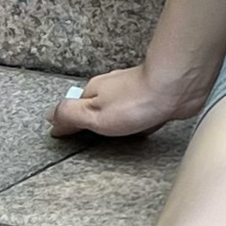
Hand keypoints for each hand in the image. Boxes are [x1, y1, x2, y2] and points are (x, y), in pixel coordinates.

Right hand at [48, 62, 202, 139]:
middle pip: (97, 108)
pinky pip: (142, 113)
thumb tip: (50, 117)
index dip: (71, 125)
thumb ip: (70, 116)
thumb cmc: (136, 101)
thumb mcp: (93, 114)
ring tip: (118, 137)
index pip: (74, 110)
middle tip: (93, 139)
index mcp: (93, 92)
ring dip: (119, 123)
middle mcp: (112, 89)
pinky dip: (139, 121)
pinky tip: (143, 128)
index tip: (65, 137)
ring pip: (120, 111)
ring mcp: (134, 92)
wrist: (176, 86)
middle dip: (95, 123)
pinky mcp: (155, 98)